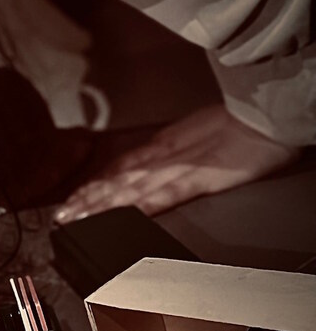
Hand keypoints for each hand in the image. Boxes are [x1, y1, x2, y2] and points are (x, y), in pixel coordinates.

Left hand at [55, 104, 299, 221]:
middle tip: (60, 215)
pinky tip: (120, 215)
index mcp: (167, 144)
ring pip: (132, 187)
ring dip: (102, 204)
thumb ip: (177, 148)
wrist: (270, 112)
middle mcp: (166, 155)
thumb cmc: (246, 124)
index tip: (75, 197)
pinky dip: (140, 205)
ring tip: (76, 217)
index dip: (97, 183)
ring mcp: (181, 166)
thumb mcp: (202, 133)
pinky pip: (166, 194)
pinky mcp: (201, 177)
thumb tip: (159, 162)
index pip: (123, 167)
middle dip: (89, 198)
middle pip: (119, 179)